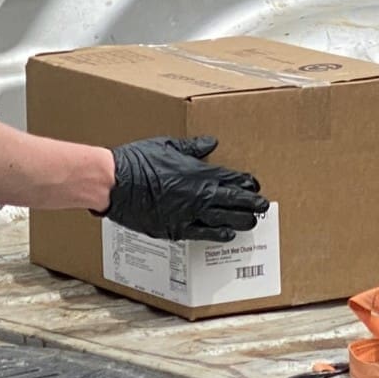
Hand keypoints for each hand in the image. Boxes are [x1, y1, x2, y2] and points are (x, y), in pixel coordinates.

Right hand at [105, 136, 267, 240]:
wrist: (115, 183)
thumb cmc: (138, 161)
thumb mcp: (168, 145)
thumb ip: (193, 147)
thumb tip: (211, 143)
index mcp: (199, 172)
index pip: (232, 179)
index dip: (246, 183)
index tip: (255, 185)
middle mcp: (199, 196)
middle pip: (235, 202)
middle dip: (252, 204)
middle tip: (263, 206)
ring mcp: (189, 215)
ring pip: (225, 220)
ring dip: (241, 221)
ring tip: (253, 222)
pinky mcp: (176, 229)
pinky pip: (204, 234)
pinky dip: (219, 234)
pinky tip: (228, 234)